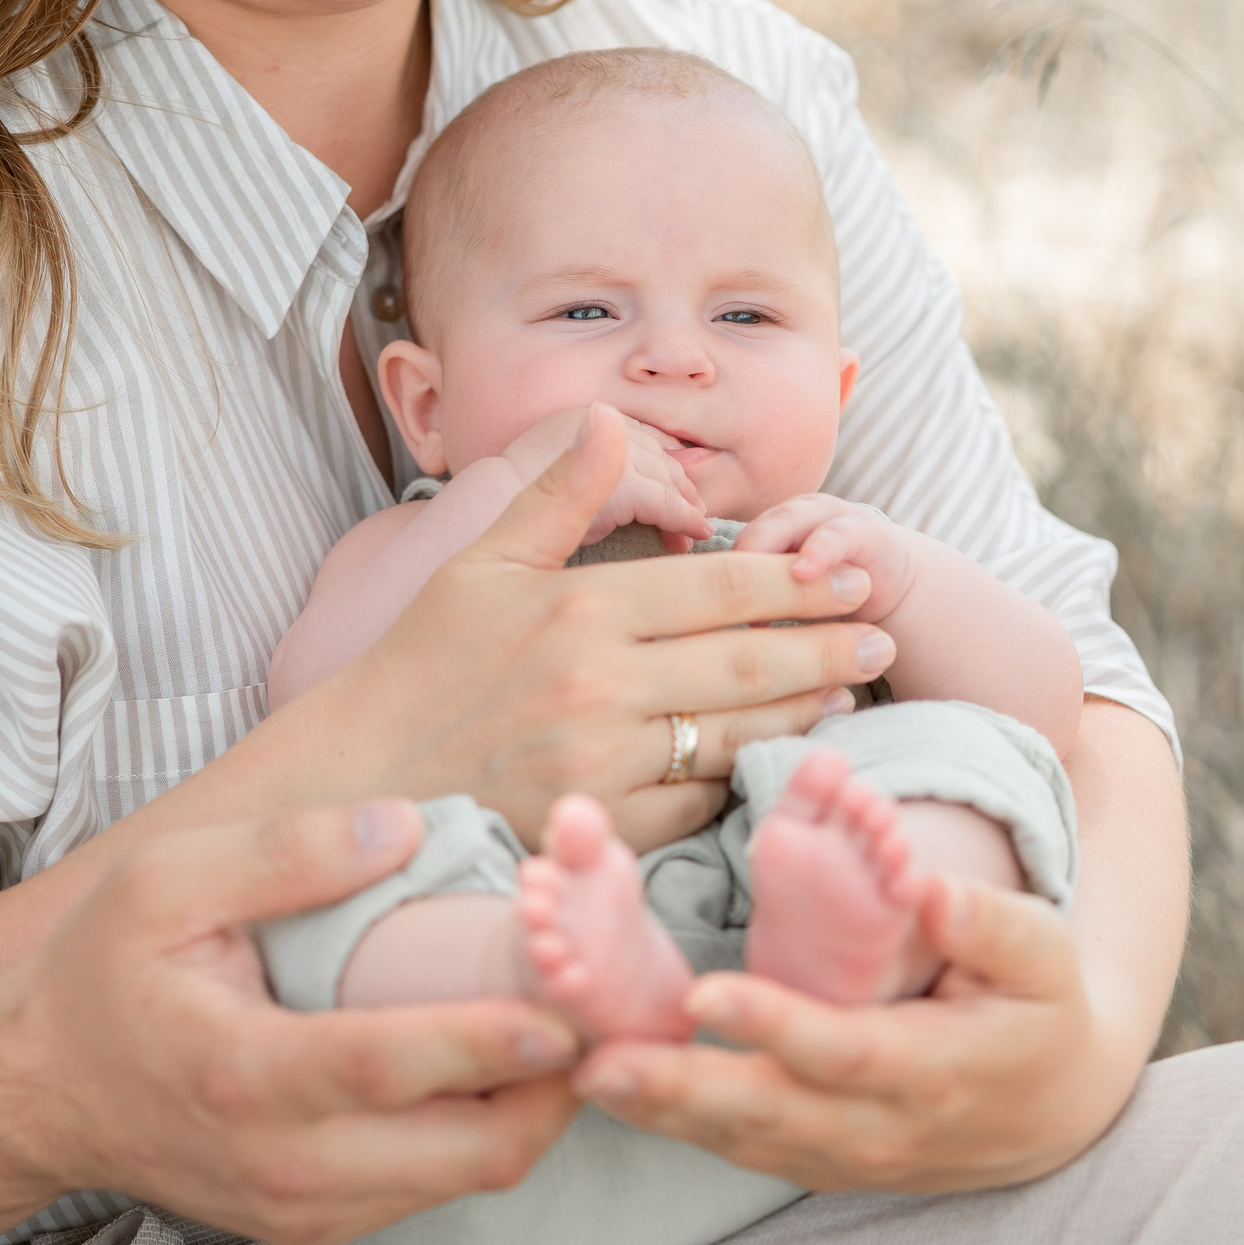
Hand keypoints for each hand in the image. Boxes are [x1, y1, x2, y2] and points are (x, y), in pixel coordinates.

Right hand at [0, 798, 587, 1244]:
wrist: (34, 1095)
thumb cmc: (100, 976)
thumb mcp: (167, 882)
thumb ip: (286, 852)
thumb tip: (405, 827)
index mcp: (240, 1072)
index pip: (387, 1067)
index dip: (487, 1039)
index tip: (569, 1005)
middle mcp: (280, 1162)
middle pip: (463, 1151)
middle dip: (554, 1086)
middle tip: (604, 1005)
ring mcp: (303, 1208)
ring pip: (466, 1178)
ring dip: (535, 1109)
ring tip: (574, 1023)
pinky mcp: (318, 1224)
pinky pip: (434, 1187)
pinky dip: (487, 1130)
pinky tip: (509, 1063)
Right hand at [215, 408, 895, 850]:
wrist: (362, 777)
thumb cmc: (421, 664)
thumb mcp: (479, 562)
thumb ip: (557, 494)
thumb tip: (613, 420)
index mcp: (578, 609)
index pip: (718, 592)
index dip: (797, 585)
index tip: (850, 577)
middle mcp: (597, 686)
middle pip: (746, 664)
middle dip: (827, 649)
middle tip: (881, 637)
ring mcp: (600, 763)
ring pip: (734, 735)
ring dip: (803, 715)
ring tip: (849, 694)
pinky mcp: (597, 824)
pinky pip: (693, 802)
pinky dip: (738, 780)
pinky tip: (774, 759)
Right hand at [499, 406, 709, 546]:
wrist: (476, 524)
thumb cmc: (507, 511)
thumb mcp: (552, 479)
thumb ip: (591, 475)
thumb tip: (640, 490)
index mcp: (580, 416)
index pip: (638, 437)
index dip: (662, 468)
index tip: (677, 496)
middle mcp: (597, 421)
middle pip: (657, 455)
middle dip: (679, 490)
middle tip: (693, 520)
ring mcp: (607, 449)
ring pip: (665, 478)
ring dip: (685, 508)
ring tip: (692, 535)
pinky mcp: (616, 483)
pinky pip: (663, 502)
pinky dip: (683, 520)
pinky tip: (691, 536)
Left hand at [568, 877, 1122, 1191]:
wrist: (1055, 1111)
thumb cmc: (1041, 1010)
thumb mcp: (1044, 956)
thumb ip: (987, 922)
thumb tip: (928, 885)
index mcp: (938, 1067)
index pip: (844, 1050)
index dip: (774, 1026)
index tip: (704, 994)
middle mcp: (883, 1129)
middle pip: (770, 1114)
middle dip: (680, 1091)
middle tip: (597, 1061)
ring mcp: (845, 1159)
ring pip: (741, 1142)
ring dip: (659, 1113)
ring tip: (581, 1071)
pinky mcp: (816, 1166)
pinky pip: (738, 1149)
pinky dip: (673, 1126)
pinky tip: (613, 1090)